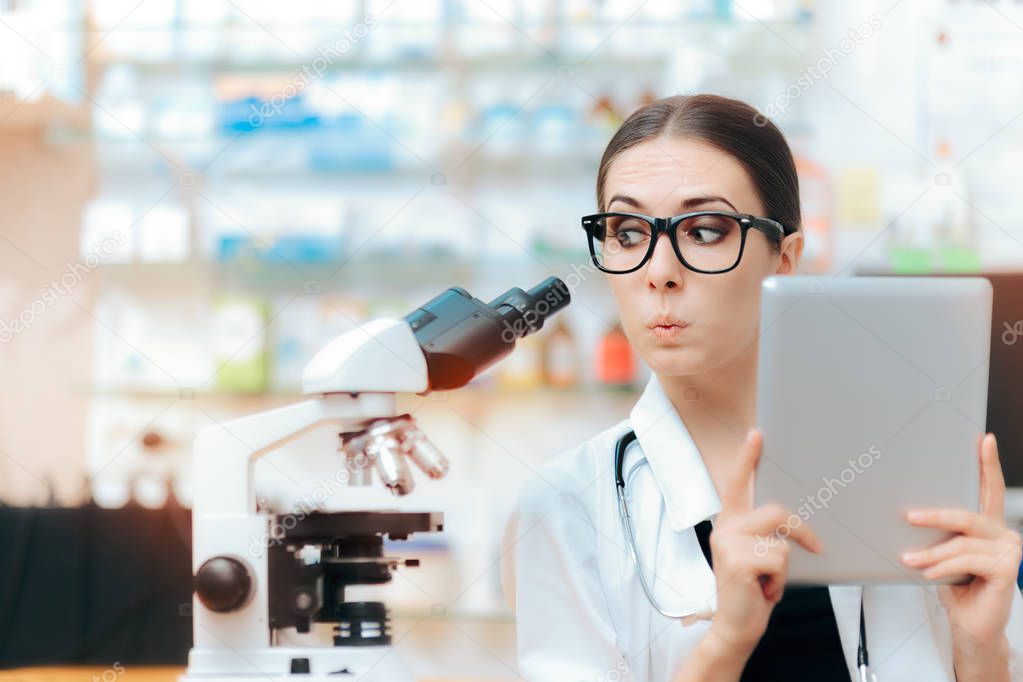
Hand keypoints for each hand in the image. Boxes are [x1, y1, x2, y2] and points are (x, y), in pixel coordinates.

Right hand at [707, 429, 823, 655]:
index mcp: (729, 522)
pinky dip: (780, 580)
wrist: (734, 627)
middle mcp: (724, 528)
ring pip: (781, 541)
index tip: (757, 434)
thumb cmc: (752, 590)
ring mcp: (729, 543)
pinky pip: (780, 560)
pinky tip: (764, 590)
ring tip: (769, 582)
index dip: (747, 458)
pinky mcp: (739, 561)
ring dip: (785, 567)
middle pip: (776, 512)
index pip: (738, 484)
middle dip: (800, 532)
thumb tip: (793, 522)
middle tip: (815, 547)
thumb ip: (764, 533)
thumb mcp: (757, 555)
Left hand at [900, 433, 1021, 648]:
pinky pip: (966, 561)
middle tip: (909, 516)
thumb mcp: (944, 554)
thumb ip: (939, 535)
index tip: (984, 439)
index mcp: (989, 525)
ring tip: (909, 559)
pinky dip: (942, 567)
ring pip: (961, 542)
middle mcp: (1003, 533)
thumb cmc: (956, 586)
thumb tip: (909, 514)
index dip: (989, 463)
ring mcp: (1009, 550)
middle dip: (934, 515)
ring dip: (930, 552)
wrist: (972, 626)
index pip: (989, 489)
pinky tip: (928, 574)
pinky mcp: (1007, 569)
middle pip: (967, 514)